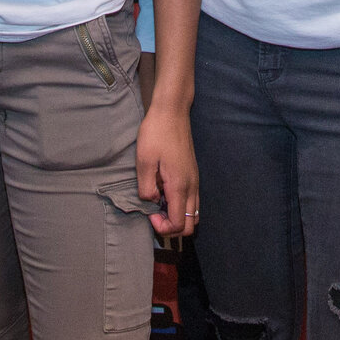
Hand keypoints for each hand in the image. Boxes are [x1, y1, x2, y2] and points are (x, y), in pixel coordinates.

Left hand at [136, 103, 198, 235]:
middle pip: (190, 224)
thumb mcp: (144, 161)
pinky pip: (192, 201)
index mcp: (180, 186)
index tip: (149, 213)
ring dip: (177, 216)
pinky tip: (165, 192)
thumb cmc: (156, 134)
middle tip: (154, 213)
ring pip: (193, 214)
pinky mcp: (193, 174)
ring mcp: (195, 180)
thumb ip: (146, 188)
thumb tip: (152, 202)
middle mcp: (192, 186)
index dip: (163, 227)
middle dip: (171, 226)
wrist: (172, 112)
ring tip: (159, 203)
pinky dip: (180, 205)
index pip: (179, 224)